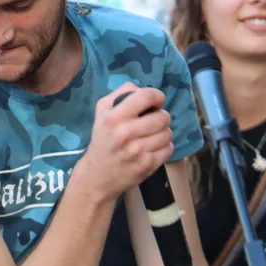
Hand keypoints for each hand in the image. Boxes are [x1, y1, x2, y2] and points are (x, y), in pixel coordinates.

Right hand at [75, 83, 172, 202]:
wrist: (96, 176)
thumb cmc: (102, 140)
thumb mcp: (102, 112)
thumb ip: (120, 94)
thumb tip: (141, 88)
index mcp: (114, 117)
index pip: (147, 96)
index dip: (157, 96)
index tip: (156, 101)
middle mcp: (125, 133)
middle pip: (162, 116)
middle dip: (161, 116)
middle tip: (153, 121)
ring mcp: (138, 151)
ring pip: (167, 133)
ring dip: (163, 133)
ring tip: (152, 136)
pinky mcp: (147, 165)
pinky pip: (168, 148)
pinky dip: (164, 147)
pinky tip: (153, 148)